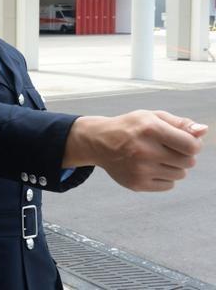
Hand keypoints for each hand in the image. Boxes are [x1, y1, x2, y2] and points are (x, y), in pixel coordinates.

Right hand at [64, 110, 207, 191]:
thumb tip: (203, 131)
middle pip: (188, 162)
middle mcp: (145, 150)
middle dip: (184, 155)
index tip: (184, 142)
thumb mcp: (152, 117)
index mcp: (150, 129)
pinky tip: (151, 167)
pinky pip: (168, 185)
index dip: (193, 144)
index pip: (191, 146)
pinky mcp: (137, 183)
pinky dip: (165, 177)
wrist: (99, 142)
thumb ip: (180, 123)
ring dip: (174, 166)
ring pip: (180, 174)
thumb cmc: (130, 127)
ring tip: (157, 157)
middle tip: (168, 149)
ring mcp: (140, 169)